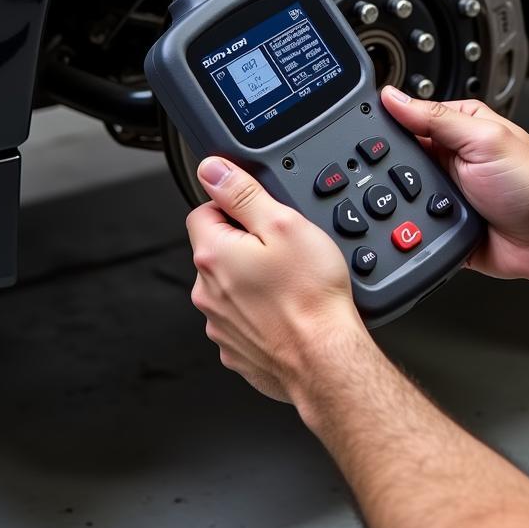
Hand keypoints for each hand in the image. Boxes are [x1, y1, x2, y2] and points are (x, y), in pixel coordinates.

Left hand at [186, 157, 365, 404]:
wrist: (324, 357)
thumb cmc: (310, 295)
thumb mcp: (284, 223)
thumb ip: (243, 192)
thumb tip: (213, 170)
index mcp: (214, 254)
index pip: (203, 211)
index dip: (234, 206)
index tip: (261, 215)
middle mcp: (206, 291)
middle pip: (217, 249)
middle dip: (245, 244)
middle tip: (285, 249)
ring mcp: (219, 324)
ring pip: (230, 285)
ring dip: (252, 279)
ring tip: (290, 282)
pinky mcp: (235, 349)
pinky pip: (242, 318)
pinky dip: (260, 312)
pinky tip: (287, 309)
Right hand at [380, 86, 528, 281]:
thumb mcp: (484, 139)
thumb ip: (437, 118)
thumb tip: (395, 96)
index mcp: (456, 129)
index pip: (407, 121)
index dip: (384, 127)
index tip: (358, 133)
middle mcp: (449, 160)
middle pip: (397, 163)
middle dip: (388, 173)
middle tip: (381, 178)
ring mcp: (446, 196)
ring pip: (400, 200)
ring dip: (398, 206)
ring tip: (402, 208)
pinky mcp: (445, 229)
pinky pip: (414, 230)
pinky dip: (409, 231)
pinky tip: (410, 231)